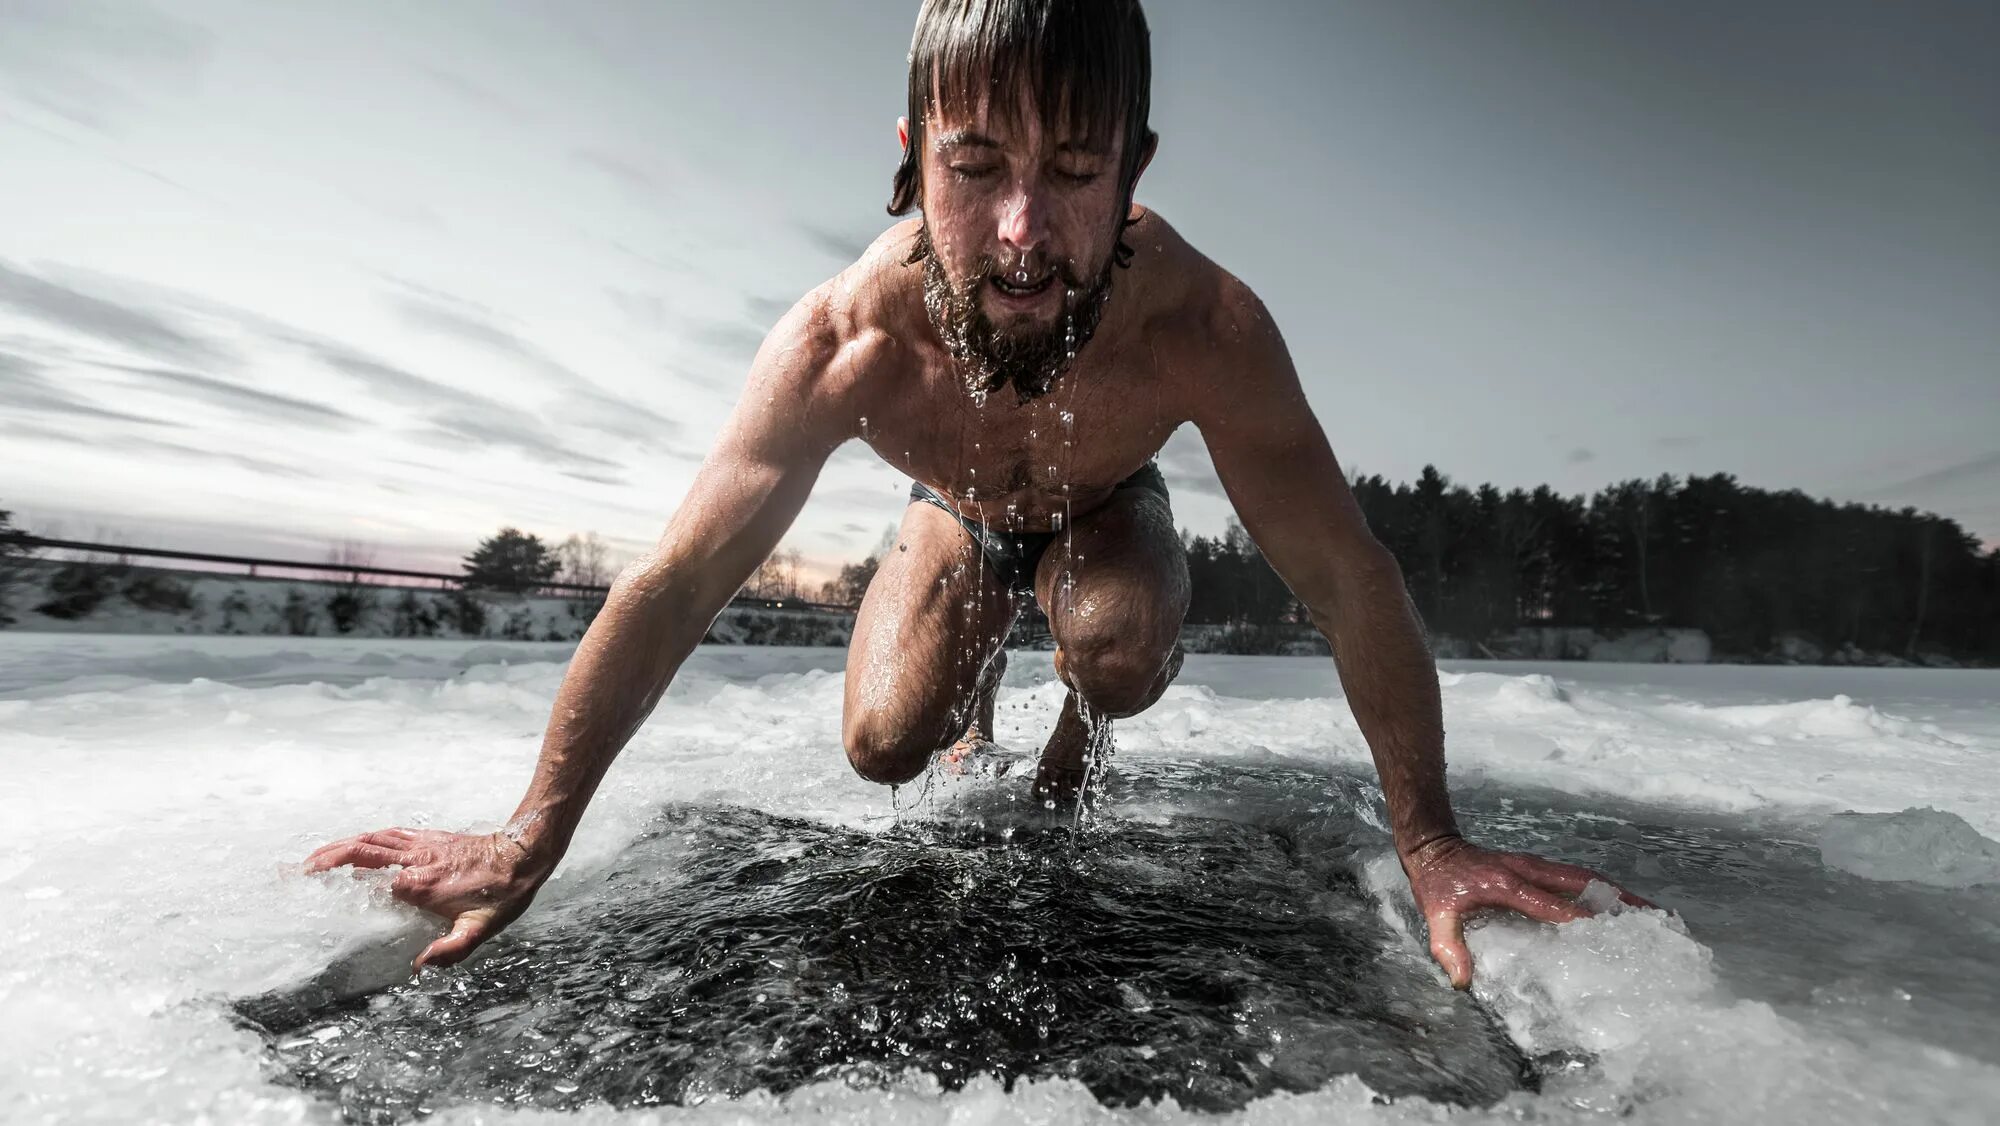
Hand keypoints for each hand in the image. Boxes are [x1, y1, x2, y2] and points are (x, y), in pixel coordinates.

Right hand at [305, 827, 554, 971]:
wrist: (523, 855)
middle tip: (295, 870)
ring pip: (370, 838)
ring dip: (338, 845)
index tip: (309, 891)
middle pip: (359, 852)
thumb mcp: (480, 930)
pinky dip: (365, 837)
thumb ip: (450, 950)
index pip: (368, 882)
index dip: (336, 885)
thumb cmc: (502, 894)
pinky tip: (353, 842)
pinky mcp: (428, 837)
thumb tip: (420, 967)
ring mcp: (420, 845)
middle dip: (324, 859)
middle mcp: (413, 861)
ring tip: (312, 857)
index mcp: (418, 884)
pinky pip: (389, 833)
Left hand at [1400, 834, 1655, 989]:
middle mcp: (1528, 870)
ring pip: (1584, 875)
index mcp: (1507, 884)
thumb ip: (1448, 947)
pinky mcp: (1537, 866)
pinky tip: (1616, 903)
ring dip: (1615, 890)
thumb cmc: (1437, 883)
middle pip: (1582, 881)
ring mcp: (1535, 865)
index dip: (1580, 919)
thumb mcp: (1435, 915)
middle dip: (1618, 897)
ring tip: (1648, 909)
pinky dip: (1599, 887)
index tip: (1610, 936)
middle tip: (1652, 915)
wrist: (1434, 847)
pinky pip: (1575, 876)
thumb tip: (1462, 982)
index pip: (1551, 904)